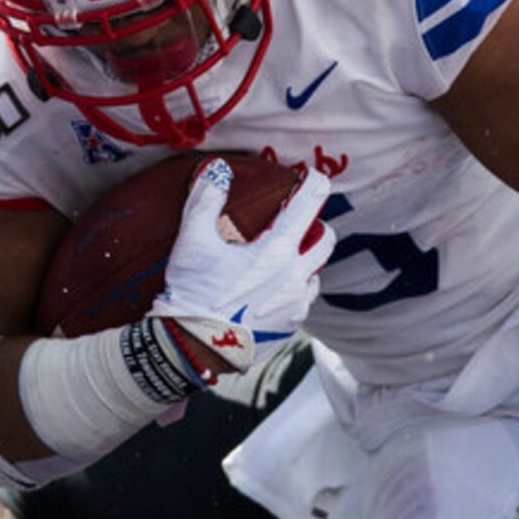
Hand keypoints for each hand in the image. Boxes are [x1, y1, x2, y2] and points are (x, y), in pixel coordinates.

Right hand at [150, 159, 334, 377]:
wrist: (192, 349)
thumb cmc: (192, 293)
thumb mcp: (192, 242)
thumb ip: (206, 200)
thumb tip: (218, 169)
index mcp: (277, 250)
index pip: (309, 203)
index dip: (314, 183)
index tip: (312, 177)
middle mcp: (296, 277)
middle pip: (326, 239)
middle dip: (317, 225)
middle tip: (298, 222)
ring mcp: (296, 306)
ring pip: (315, 274)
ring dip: (304, 262)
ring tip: (280, 261)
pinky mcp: (289, 328)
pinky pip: (301, 303)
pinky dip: (292, 291)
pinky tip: (270, 292)